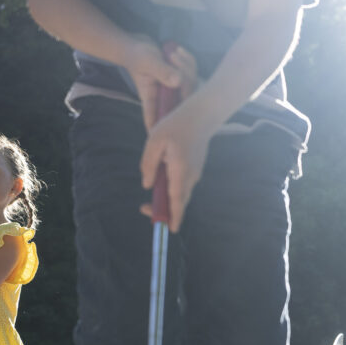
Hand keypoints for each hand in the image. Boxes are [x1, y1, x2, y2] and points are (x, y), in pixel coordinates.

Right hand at [127, 38, 199, 128]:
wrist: (138, 44)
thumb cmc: (137, 55)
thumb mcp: (148, 61)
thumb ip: (162, 71)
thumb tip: (177, 81)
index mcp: (152, 97)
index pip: (155, 117)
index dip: (161, 128)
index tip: (164, 137)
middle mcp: (165, 96)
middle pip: (183, 100)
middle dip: (185, 79)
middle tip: (174, 59)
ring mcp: (174, 87)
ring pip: (190, 84)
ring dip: (186, 65)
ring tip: (173, 53)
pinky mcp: (180, 78)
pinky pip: (192, 72)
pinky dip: (188, 60)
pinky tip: (178, 50)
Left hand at [140, 100, 212, 230]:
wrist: (201, 115)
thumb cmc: (175, 124)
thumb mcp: (154, 141)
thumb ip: (148, 164)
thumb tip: (147, 186)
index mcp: (180, 170)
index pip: (177, 200)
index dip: (174, 216)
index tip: (170, 229)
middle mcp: (190, 175)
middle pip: (179, 201)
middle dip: (164, 209)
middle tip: (144, 207)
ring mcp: (195, 172)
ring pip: (181, 192)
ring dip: (168, 198)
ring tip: (152, 196)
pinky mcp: (196, 167)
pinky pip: (183, 183)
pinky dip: (173, 188)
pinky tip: (163, 179)